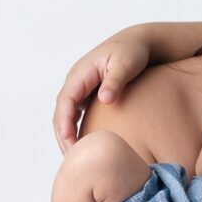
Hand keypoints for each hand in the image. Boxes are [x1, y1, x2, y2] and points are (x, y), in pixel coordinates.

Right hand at [54, 30, 152, 150]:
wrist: (139, 43)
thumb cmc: (133, 52)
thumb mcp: (126, 63)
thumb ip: (116, 81)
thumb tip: (105, 99)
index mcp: (81, 72)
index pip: (65, 100)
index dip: (64, 122)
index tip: (69, 141)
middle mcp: (76, 80)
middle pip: (61, 111)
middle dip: (62, 134)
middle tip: (70, 158)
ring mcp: (80, 87)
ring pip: (67, 114)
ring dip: (67, 134)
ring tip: (74, 157)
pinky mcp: (87, 93)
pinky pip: (76, 114)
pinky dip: (76, 129)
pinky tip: (84, 145)